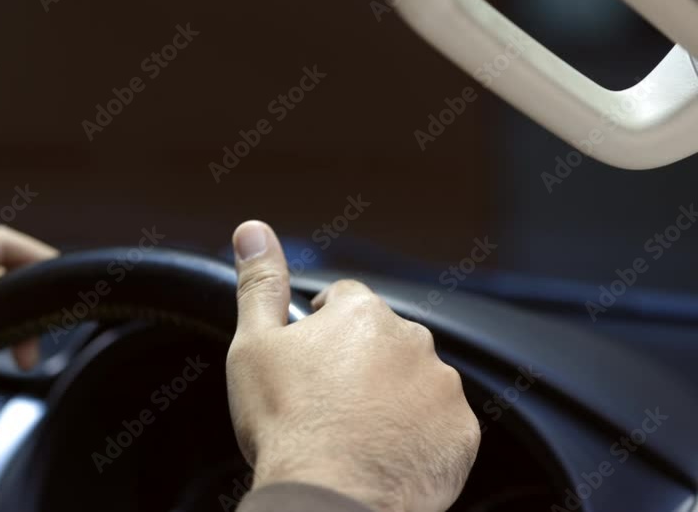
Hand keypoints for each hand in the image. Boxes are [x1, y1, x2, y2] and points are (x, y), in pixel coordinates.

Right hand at [226, 221, 479, 511]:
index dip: (321, 325)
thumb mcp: (255, 346)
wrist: (329, 498)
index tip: (308, 356)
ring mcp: (442, 388)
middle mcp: (412, 340)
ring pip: (414, 381)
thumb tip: (253, 229)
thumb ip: (260, 283)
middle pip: (383, 340)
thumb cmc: (287, 423)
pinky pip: (440, 425)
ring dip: (393, 396)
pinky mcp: (461, 433)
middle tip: (328, 400)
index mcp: (362, 313)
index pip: (344, 300)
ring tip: (357, 431)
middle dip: (360, 360)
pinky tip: (386, 453)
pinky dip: (418, 435)